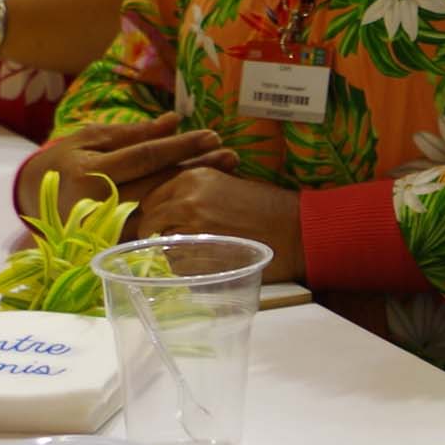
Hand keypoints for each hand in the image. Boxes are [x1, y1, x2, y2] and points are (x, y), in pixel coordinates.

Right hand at [13, 113, 223, 220]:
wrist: (34, 199)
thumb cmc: (66, 161)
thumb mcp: (91, 138)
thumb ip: (133, 133)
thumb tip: (174, 120)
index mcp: (90, 172)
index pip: (145, 157)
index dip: (180, 146)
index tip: (211, 134)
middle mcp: (98, 204)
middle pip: (159, 185)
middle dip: (198, 169)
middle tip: (231, 156)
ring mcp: (106, 229)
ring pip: (161, 209)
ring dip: (196, 193)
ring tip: (229, 176)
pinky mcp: (112, 245)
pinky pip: (152, 231)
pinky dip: (180, 217)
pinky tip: (206, 207)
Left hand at [133, 165, 303, 283]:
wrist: (296, 230)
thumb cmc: (268, 208)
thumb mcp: (227, 185)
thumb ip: (194, 191)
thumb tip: (167, 207)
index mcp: (192, 178)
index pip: (150, 196)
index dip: (153, 211)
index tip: (158, 221)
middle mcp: (184, 199)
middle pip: (148, 221)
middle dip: (154, 232)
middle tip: (167, 241)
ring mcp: (188, 228)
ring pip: (160, 244)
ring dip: (171, 250)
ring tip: (197, 252)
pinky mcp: (196, 256)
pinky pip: (176, 265)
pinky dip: (186, 267)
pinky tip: (209, 262)